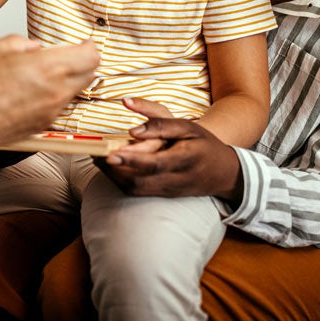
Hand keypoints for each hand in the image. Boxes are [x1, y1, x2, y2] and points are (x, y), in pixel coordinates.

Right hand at [0, 35, 98, 163]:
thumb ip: (21, 43)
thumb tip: (31, 47)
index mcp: (49, 67)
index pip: (91, 56)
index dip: (91, 47)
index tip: (85, 43)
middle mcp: (57, 90)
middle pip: (90, 75)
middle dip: (84, 63)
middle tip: (72, 56)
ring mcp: (53, 110)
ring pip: (75, 92)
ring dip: (70, 81)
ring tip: (48, 74)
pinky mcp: (44, 124)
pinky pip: (60, 107)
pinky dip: (55, 96)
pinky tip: (36, 92)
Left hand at [94, 98, 243, 202]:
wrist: (224, 173)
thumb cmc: (204, 144)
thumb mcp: (188, 127)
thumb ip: (160, 125)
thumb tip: (132, 129)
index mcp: (185, 159)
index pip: (154, 163)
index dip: (131, 161)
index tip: (110, 153)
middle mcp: (176, 179)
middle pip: (140, 181)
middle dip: (114, 170)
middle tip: (95, 154)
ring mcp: (169, 190)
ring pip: (136, 190)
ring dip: (114, 176)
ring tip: (98, 158)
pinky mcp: (164, 195)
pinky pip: (138, 192)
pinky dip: (120, 182)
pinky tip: (110, 168)